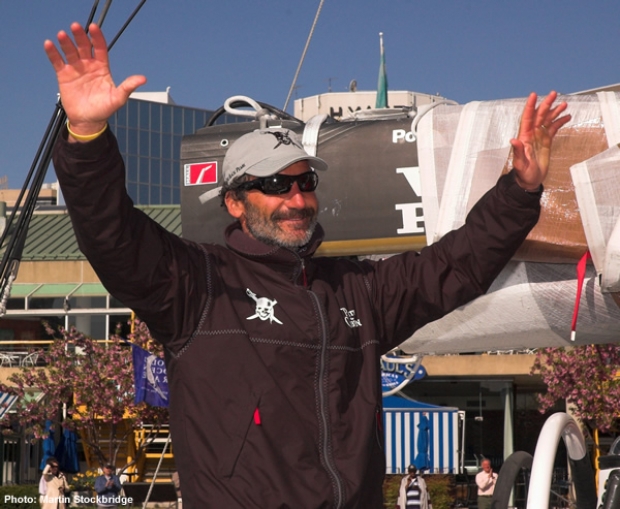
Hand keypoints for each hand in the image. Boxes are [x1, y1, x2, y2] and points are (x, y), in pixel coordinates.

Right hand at [44, 22, 146, 137]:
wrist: (88, 121)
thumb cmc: (104, 109)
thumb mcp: (118, 98)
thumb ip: (128, 87)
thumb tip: (143, 79)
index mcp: (102, 67)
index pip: (100, 48)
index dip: (97, 38)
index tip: (94, 27)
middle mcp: (88, 65)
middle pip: (84, 47)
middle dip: (80, 36)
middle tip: (76, 27)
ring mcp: (76, 69)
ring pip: (70, 52)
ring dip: (66, 43)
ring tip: (63, 35)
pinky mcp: (64, 75)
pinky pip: (57, 61)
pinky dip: (53, 53)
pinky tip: (49, 44)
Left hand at [510, 91, 570, 189]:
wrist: (529, 181)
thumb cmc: (523, 173)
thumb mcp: (520, 163)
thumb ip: (518, 151)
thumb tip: (514, 140)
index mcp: (524, 137)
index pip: (527, 118)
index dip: (530, 106)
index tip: (533, 95)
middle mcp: (531, 135)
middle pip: (539, 116)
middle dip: (546, 104)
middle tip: (554, 94)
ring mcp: (539, 137)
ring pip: (547, 120)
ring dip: (555, 111)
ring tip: (564, 104)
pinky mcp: (546, 142)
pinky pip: (553, 129)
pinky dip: (559, 122)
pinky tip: (566, 117)